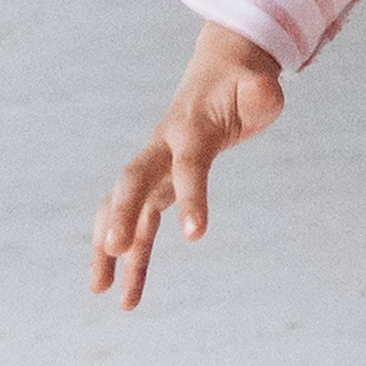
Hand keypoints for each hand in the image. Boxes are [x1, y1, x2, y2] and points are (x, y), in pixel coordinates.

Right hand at [89, 23, 285, 308]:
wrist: (220, 71)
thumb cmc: (243, 83)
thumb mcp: (259, 85)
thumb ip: (261, 93)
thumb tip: (264, 94)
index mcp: (191, 127)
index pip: (188, 164)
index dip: (191, 197)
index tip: (196, 237)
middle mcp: (163, 148)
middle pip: (135, 181)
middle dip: (122, 215)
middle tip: (113, 250)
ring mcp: (156, 167)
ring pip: (123, 208)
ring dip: (111, 248)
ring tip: (100, 291)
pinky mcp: (157, 185)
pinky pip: (139, 225)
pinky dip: (131, 258)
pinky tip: (127, 295)